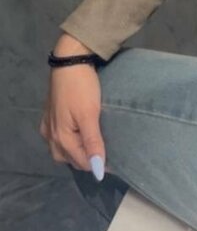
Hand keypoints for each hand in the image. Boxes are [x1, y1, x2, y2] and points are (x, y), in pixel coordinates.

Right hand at [40, 42, 106, 177]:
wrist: (69, 60)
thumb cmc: (81, 87)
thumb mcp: (90, 114)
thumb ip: (93, 142)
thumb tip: (98, 170)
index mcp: (60, 138)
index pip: (81, 162)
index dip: (98, 164)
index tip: (116, 161)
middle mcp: (50, 136)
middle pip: (70, 158)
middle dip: (87, 160)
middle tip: (107, 154)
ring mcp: (48, 126)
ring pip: (62, 150)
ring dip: (77, 152)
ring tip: (95, 147)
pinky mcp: (49, 116)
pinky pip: (58, 138)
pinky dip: (70, 142)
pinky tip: (79, 136)